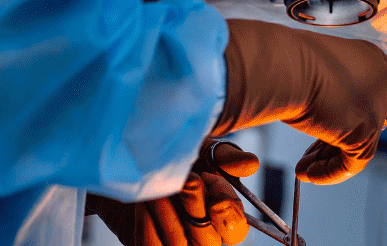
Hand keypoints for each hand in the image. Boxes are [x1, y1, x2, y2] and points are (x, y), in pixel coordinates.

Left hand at [86, 141, 259, 245]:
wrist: (136, 159)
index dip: (229, 213)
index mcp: (222, 216)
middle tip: (189, 180)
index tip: (217, 187)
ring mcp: (174, 245)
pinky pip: (150, 245)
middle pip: (208, 241)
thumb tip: (251, 164)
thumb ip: (226, 157)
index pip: (235, 230)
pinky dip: (148, 222)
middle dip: (198, 208)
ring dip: (170, 212)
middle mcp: (201, 236)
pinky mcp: (148, 245)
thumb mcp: (203, 149)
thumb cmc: (177, 155)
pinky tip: (145, 200)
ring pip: (179, 244)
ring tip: (162, 185)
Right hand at [211, 19, 386, 183]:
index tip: (350, 119)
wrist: (283, 66)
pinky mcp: (364, 132)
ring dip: (329, 159)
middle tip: (314, 151)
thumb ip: (330, 88)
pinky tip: (308, 173)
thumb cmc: (289, 61)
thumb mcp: (315, 70)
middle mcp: (380, 81)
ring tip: (304, 168)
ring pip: (360, 144)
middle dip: (338, 139)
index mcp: (371, 58)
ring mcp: (374, 108)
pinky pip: (352, 162)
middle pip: (373, 121)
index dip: (378, 109)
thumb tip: (324, 109)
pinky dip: (330, 172)